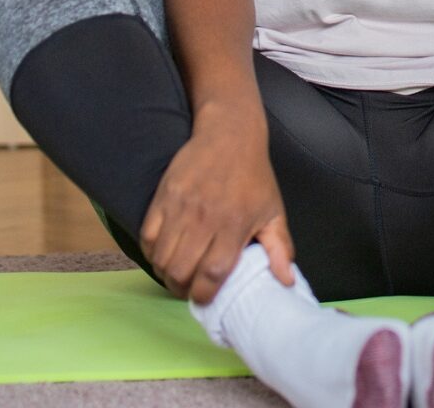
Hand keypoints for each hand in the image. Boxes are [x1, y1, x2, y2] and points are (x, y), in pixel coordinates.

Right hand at [139, 117, 295, 305]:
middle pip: (181, 270)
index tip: (204, 299)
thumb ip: (279, 248)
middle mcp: (205, 219)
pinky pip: (147, 236)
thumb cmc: (254, 176)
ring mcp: (180, 207)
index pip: (212, 274)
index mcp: (234, 226)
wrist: (230, 134)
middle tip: (188, 288)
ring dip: (165, 273)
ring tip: (175, 274)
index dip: (204, 295)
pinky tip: (163, 254)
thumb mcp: (273, 211)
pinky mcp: (163, 196)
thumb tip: (286, 282)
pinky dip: (151, 252)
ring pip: (161, 257)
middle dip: (182, 288)